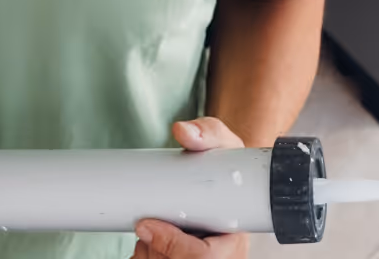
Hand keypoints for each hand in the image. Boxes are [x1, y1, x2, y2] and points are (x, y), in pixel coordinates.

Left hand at [132, 117, 250, 258]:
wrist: (224, 178)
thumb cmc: (225, 164)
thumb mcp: (222, 144)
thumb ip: (206, 132)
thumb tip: (183, 131)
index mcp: (234, 239)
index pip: (206, 257)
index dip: (173, 245)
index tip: (146, 225)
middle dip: (154, 245)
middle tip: (144, 222)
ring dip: (147, 250)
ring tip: (152, 227)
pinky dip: (143, 255)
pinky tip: (149, 241)